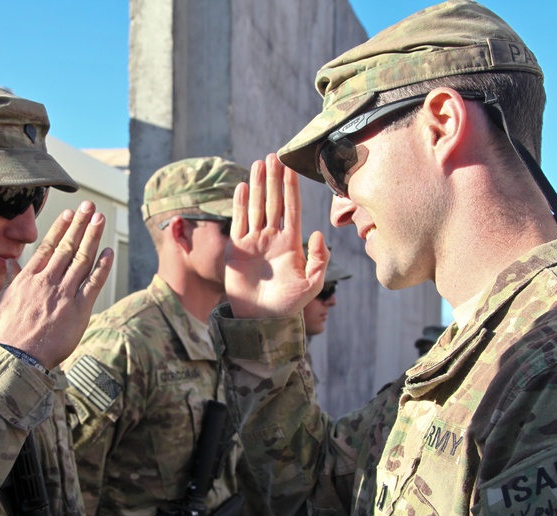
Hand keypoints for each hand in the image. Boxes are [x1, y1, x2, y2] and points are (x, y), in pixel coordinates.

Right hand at [0, 201, 112, 367]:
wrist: (16, 356)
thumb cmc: (6, 334)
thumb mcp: (2, 302)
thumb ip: (10, 280)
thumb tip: (9, 263)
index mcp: (29, 278)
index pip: (48, 247)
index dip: (61, 228)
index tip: (70, 215)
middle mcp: (48, 281)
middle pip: (68, 247)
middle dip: (80, 225)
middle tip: (89, 207)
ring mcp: (64, 293)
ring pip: (82, 259)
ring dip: (93, 237)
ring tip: (100, 219)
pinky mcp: (78, 309)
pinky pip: (94, 283)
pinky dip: (102, 266)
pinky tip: (108, 251)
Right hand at [225, 154, 328, 318]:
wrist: (261, 319)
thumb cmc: (288, 304)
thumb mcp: (312, 285)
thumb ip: (319, 259)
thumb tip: (319, 233)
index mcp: (291, 243)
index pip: (292, 209)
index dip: (291, 188)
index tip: (291, 167)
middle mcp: (272, 238)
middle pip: (273, 202)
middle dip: (274, 179)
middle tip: (274, 156)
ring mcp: (254, 242)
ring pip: (256, 207)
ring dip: (257, 186)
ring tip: (259, 164)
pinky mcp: (237, 249)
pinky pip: (238, 222)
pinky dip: (240, 204)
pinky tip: (242, 186)